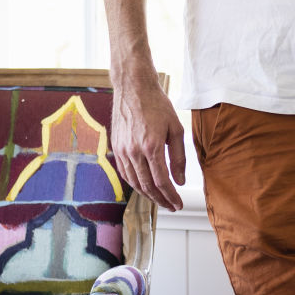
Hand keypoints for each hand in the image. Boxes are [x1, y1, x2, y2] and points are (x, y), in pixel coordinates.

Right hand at [111, 75, 186, 210]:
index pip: (161, 182)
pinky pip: (124, 173)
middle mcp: (134, 151)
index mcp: (151, 147)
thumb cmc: (157, 105)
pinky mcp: (115, 148)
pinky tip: (144, 187)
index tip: (178, 204)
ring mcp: (122, 150)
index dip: (171, 196)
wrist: (133, 88)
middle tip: (172, 206)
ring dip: (148, 195)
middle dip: (161, 200)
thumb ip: (178, 157)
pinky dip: (135, 184)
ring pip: (134, 182)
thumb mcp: (176, 129)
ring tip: (160, 199)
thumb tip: (179, 181)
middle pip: (147, 186)